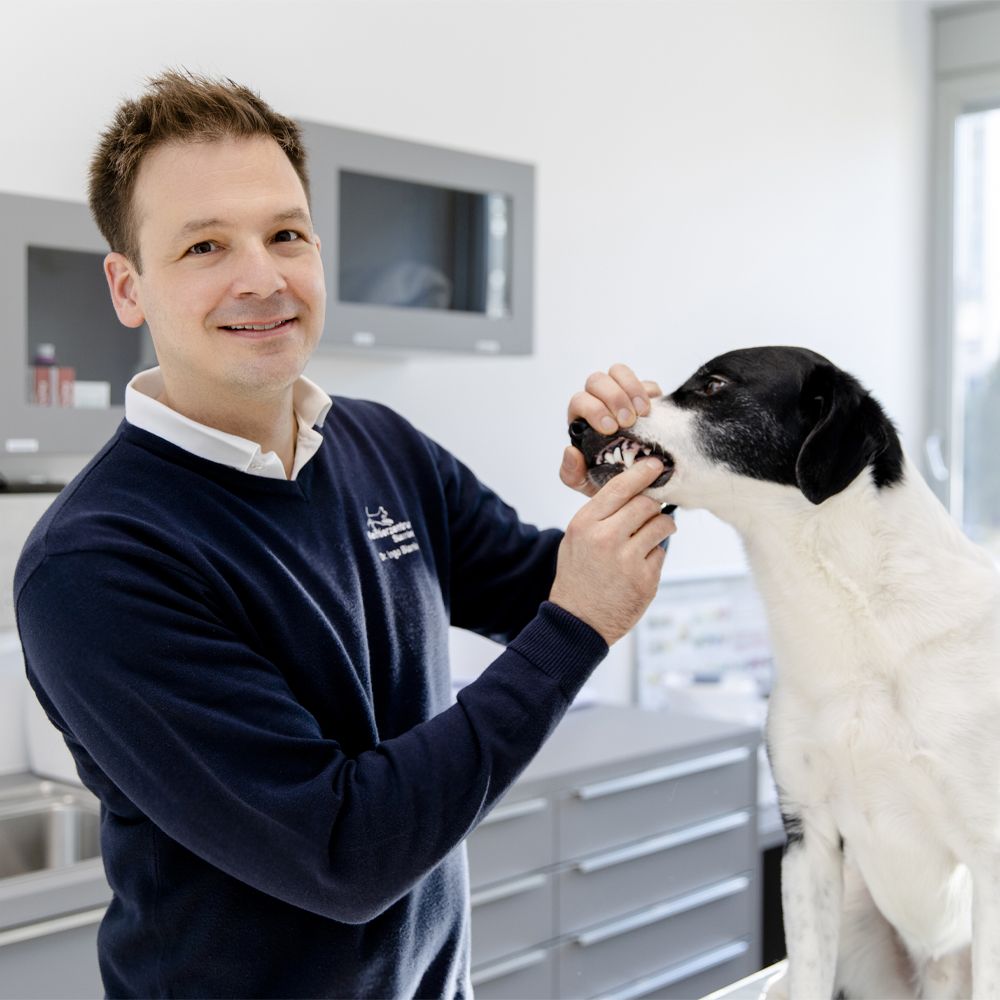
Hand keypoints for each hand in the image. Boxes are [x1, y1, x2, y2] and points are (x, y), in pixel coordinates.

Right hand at [549, 456, 675, 645]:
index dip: (642, 473)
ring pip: (661, 524)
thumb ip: (599, 513)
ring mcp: (627, 560)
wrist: (578, 621)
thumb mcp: (575, 538)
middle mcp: (606, 539)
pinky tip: (640, 564)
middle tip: (650, 512)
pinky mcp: (646, 578)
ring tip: (650, 536)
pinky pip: (661, 552)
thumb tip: (631, 489)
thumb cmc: (577, 575)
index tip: (656, 465)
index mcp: (585, 524)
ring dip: (661, 526)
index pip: (620, 487)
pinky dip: (655, 554)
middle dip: (652, 504)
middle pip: (646, 503)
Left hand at [561, 364, 662, 496]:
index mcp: (581, 419)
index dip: (594, 410)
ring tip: (643, 413)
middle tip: (628, 421)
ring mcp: (622, 396)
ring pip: (618, 372)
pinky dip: (651, 393)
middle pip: (597, 381)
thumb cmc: (606, 479)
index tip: (611, 428)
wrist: (638, 483)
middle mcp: (598, 402)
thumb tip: (570, 451)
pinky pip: (647, 383)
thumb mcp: (586, 482)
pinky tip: (654, 413)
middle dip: (614, 398)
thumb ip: (571, 473)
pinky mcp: (646, 398)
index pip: (579, 401)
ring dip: (631, 389)